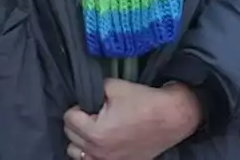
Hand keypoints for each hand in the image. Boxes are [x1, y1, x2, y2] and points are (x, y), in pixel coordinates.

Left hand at [64, 79, 201, 159]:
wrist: (170, 117)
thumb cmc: (145, 102)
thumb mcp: (115, 86)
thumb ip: (95, 89)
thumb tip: (86, 91)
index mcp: (95, 132)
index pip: (69, 118)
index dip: (78, 106)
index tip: (90, 102)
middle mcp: (98, 151)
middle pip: (70, 135)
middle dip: (78, 121)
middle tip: (93, 111)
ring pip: (76, 152)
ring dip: (81, 139)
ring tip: (95, 126)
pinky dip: (92, 151)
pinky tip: (102, 140)